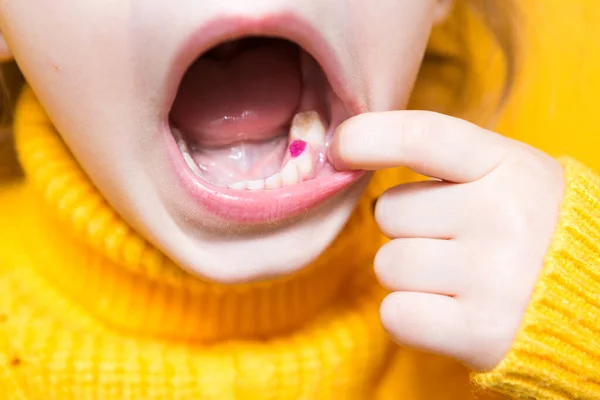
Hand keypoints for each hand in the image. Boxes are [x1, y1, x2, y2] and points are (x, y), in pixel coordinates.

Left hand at [329, 111, 564, 370]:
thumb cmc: (533, 231)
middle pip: (389, 212)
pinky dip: (409, 316)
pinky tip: (446, 310)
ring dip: (409, 275)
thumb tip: (349, 151)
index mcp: (509, 167)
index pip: (422, 136)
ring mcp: (495, 276)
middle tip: (452, 240)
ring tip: (457, 278)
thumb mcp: (508, 176)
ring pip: (388, 265)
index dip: (367, 136)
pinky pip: (396, 314)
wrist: (593, 300)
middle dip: (406, 228)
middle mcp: (503, 215)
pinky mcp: (483, 331)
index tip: (340, 147)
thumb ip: (444, 160)